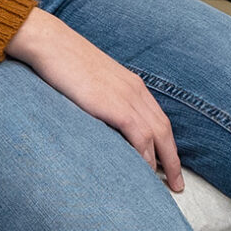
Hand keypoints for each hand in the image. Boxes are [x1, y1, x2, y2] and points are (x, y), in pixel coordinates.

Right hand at [5, 8, 182, 191]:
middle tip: (178, 185)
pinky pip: (140, 137)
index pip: (158, 118)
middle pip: (164, 130)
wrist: (51, 44)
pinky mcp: (116, 106)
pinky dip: (145, 156)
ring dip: (163, 163)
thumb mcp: (92, 80)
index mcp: (132, 83)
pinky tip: (144, 173)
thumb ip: (103, 98)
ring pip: (156, 136)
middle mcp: (135, 90)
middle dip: (173, 160)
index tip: (170, 164)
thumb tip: (102, 119)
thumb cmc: (64, 61)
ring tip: (165, 186)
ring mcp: (127, 97)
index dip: (167, 143)